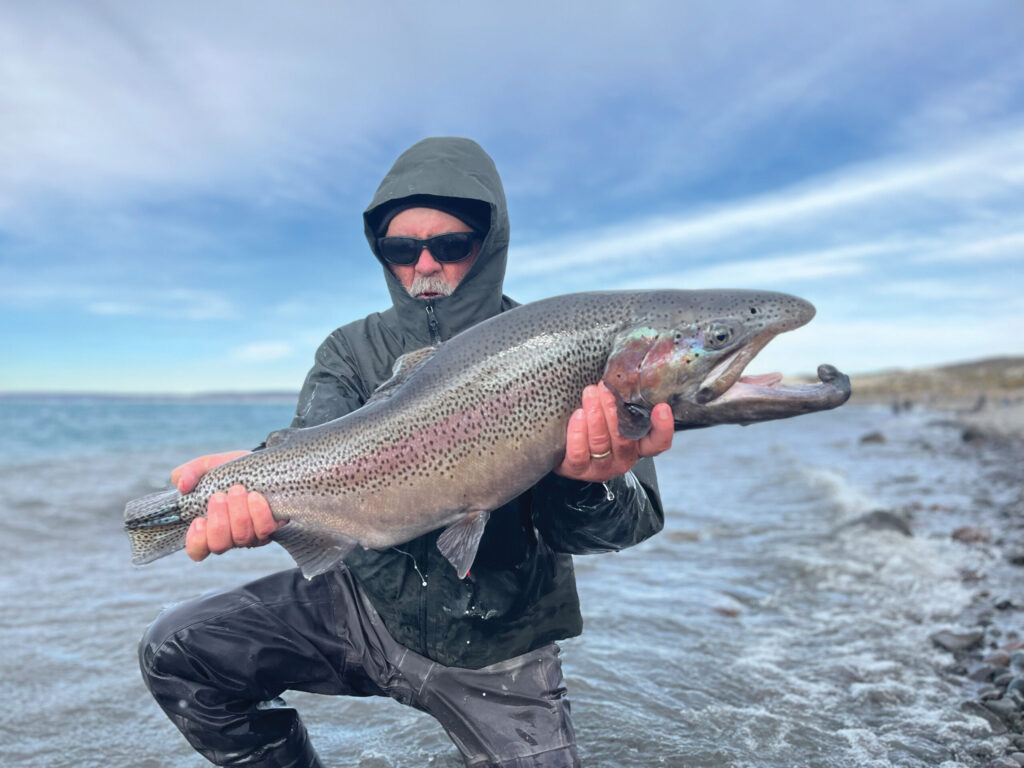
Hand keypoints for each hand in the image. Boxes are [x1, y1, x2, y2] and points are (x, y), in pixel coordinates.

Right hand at [171, 451, 283, 561]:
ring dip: (238, 514)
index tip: (199, 520)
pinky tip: (255, 497)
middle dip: (218, 522)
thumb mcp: (207, 466)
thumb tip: (181, 485)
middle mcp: (229, 536)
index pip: (197, 550)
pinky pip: (264, 529)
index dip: (196, 541)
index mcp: (208, 527)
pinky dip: (258, 513)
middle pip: (220, 545)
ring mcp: (250, 534)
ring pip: (242, 537)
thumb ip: (189, 472)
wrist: (262, 464)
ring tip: (237, 489)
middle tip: (219, 497)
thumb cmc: (230, 470)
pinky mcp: (270, 527)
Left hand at [554, 382, 673, 482]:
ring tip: (589, 394)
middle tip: (605, 388)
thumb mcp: (615, 417)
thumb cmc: (596, 428)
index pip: (658, 442)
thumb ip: (624, 403)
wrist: (568, 454)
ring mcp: (602, 467)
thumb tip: (622, 374)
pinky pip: (579, 452)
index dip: (663, 428)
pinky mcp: (579, 470)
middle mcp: (623, 458)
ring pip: (600, 442)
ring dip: (595, 415)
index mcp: (638, 446)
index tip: (661, 407)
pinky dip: (578, 432)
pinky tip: (578, 415)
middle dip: (614, 410)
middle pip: (624, 437)